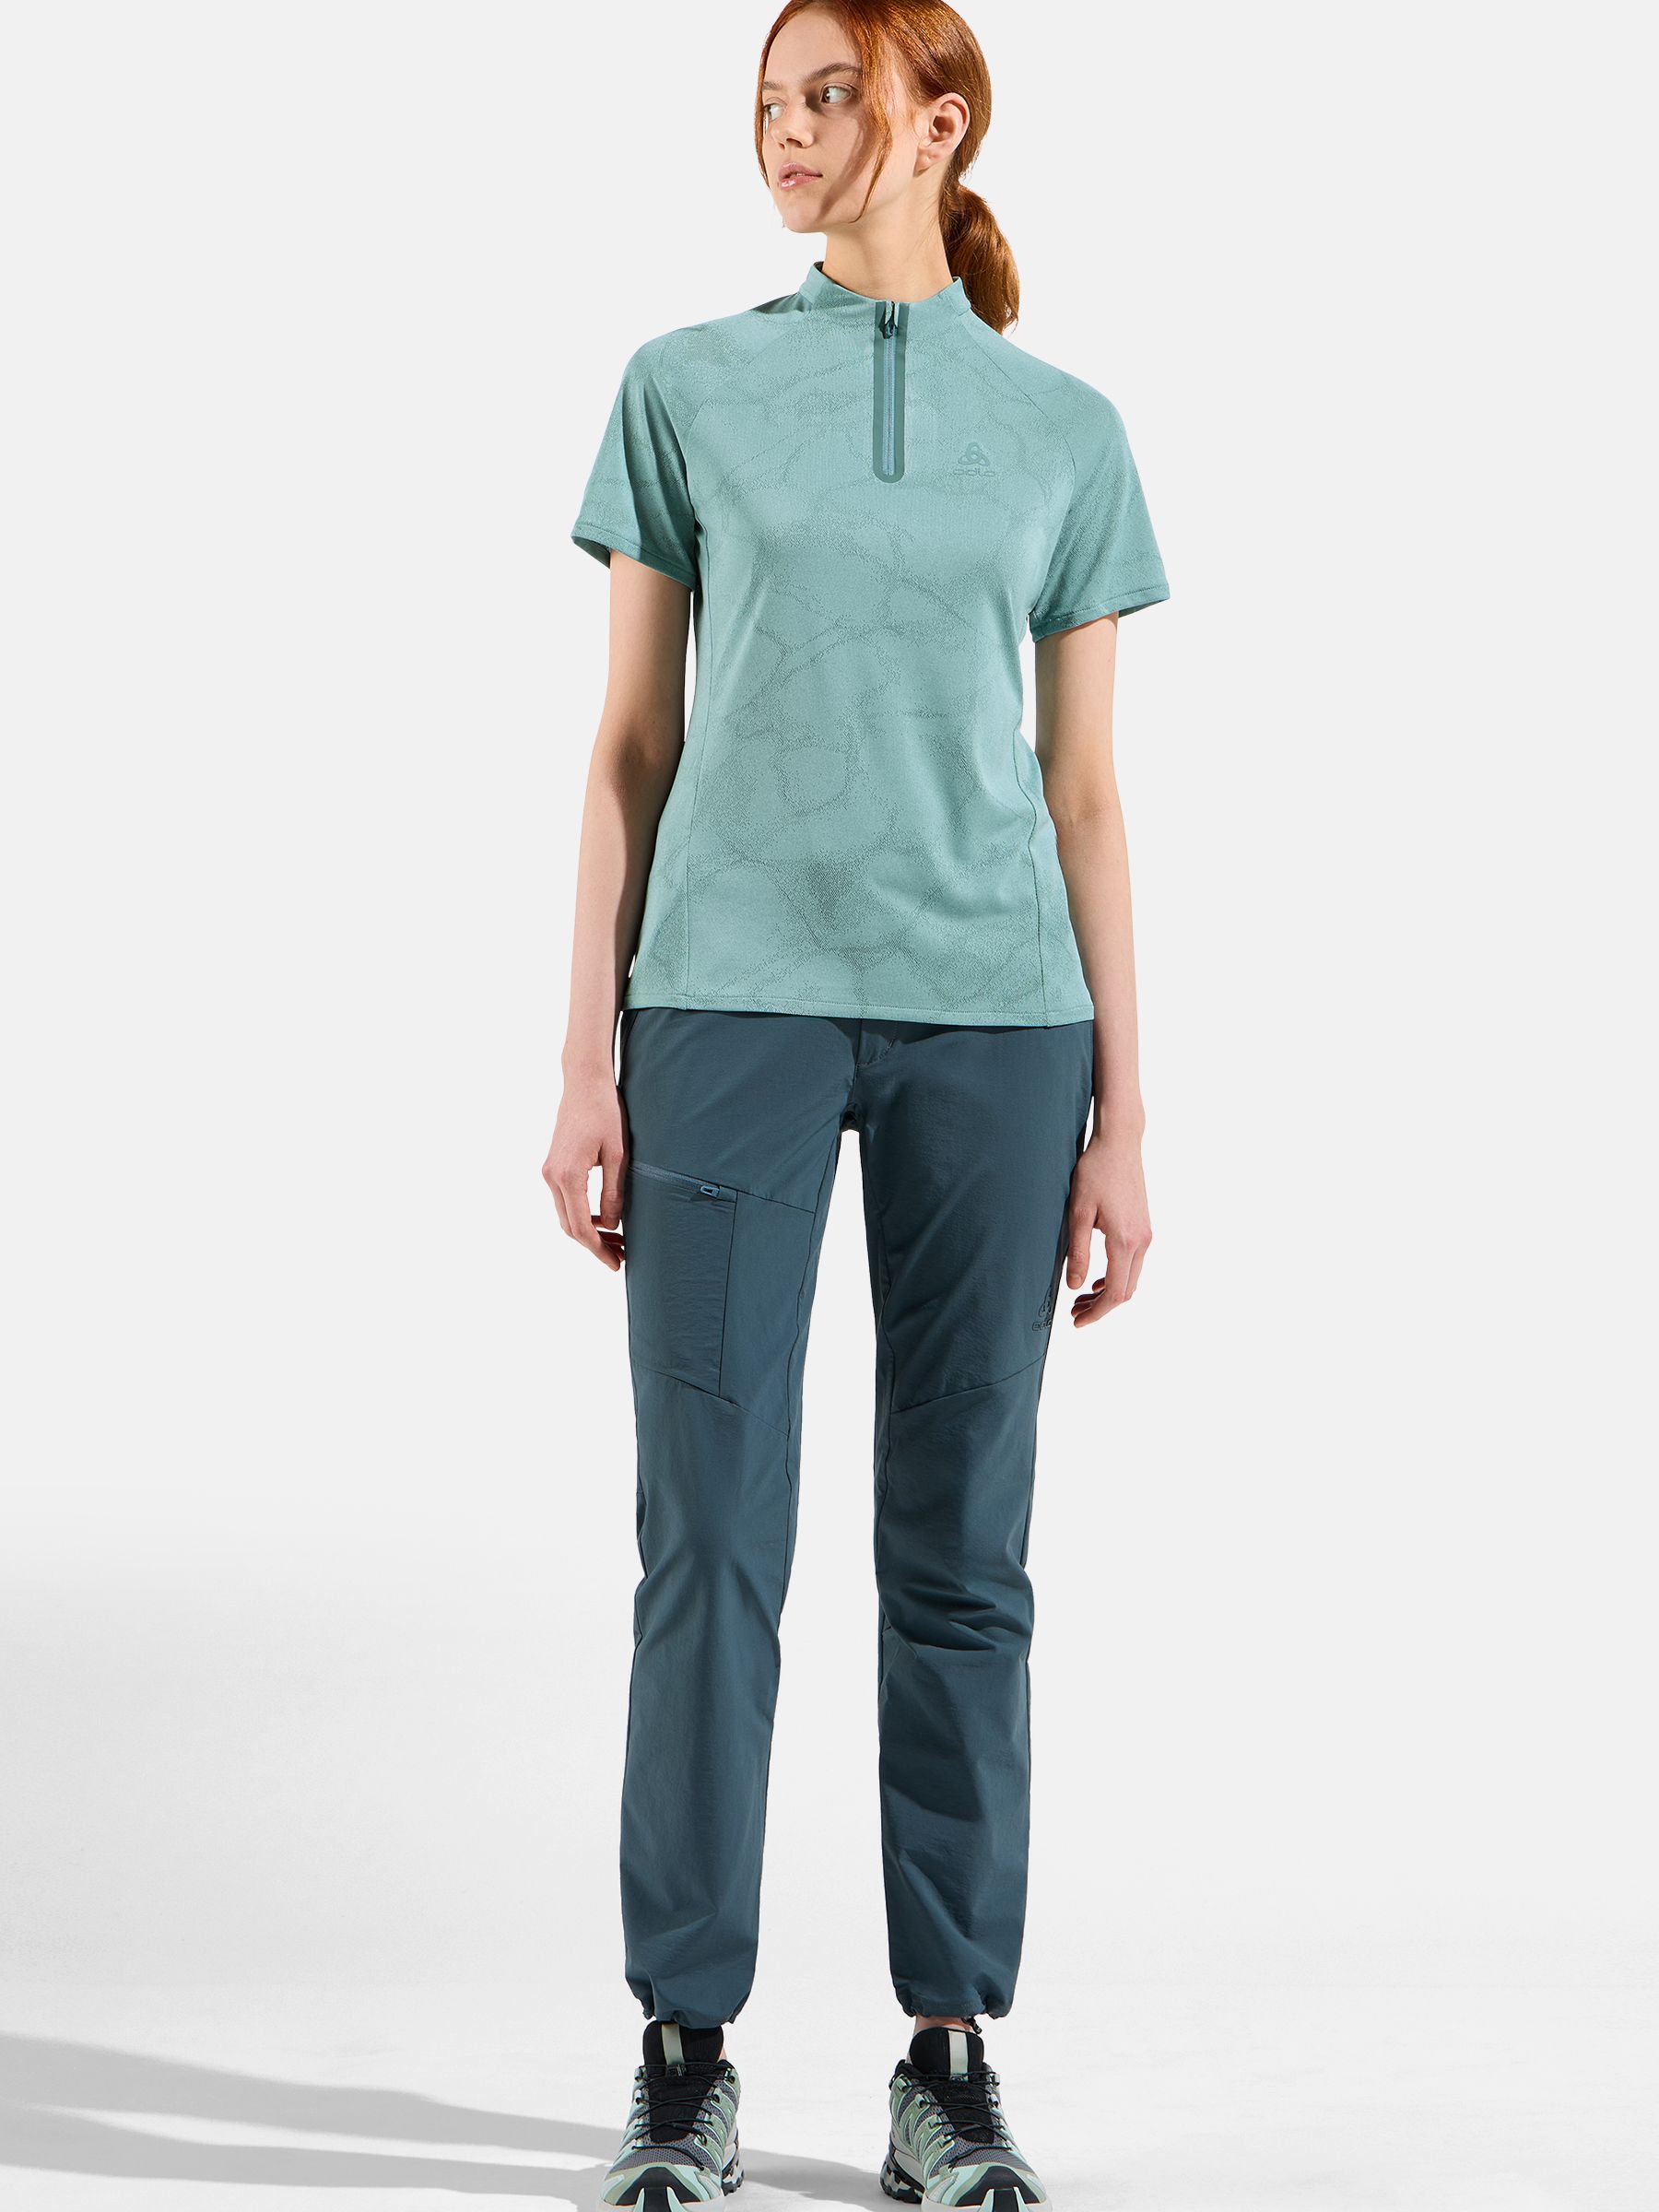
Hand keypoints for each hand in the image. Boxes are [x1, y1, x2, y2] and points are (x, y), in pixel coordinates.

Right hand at [542, 1068, 627, 1270]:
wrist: (584, 1083)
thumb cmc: (605, 1113)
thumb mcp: (618, 1154)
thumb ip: (614, 1192)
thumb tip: (613, 1225)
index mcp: (568, 1176)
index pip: (581, 1227)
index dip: (598, 1250)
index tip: (616, 1264)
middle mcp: (552, 1177)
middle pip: (570, 1227)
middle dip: (595, 1245)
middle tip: (621, 1257)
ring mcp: (549, 1171)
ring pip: (566, 1216)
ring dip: (589, 1231)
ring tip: (618, 1241)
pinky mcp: (553, 1166)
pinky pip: (565, 1201)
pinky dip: (582, 1215)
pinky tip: (604, 1219)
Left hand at [1065, 1131, 1151, 1325]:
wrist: (1120, 1144)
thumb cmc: (1095, 1173)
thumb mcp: (1078, 1212)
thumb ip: (1078, 1252)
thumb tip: (1074, 1287)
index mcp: (1125, 1241)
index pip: (1115, 1292)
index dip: (1097, 1313)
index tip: (1077, 1322)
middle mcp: (1142, 1241)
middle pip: (1126, 1291)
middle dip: (1100, 1308)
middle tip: (1073, 1313)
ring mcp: (1146, 1235)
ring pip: (1131, 1279)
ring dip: (1108, 1293)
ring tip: (1081, 1299)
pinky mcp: (1144, 1227)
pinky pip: (1133, 1264)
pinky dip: (1117, 1277)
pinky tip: (1098, 1279)